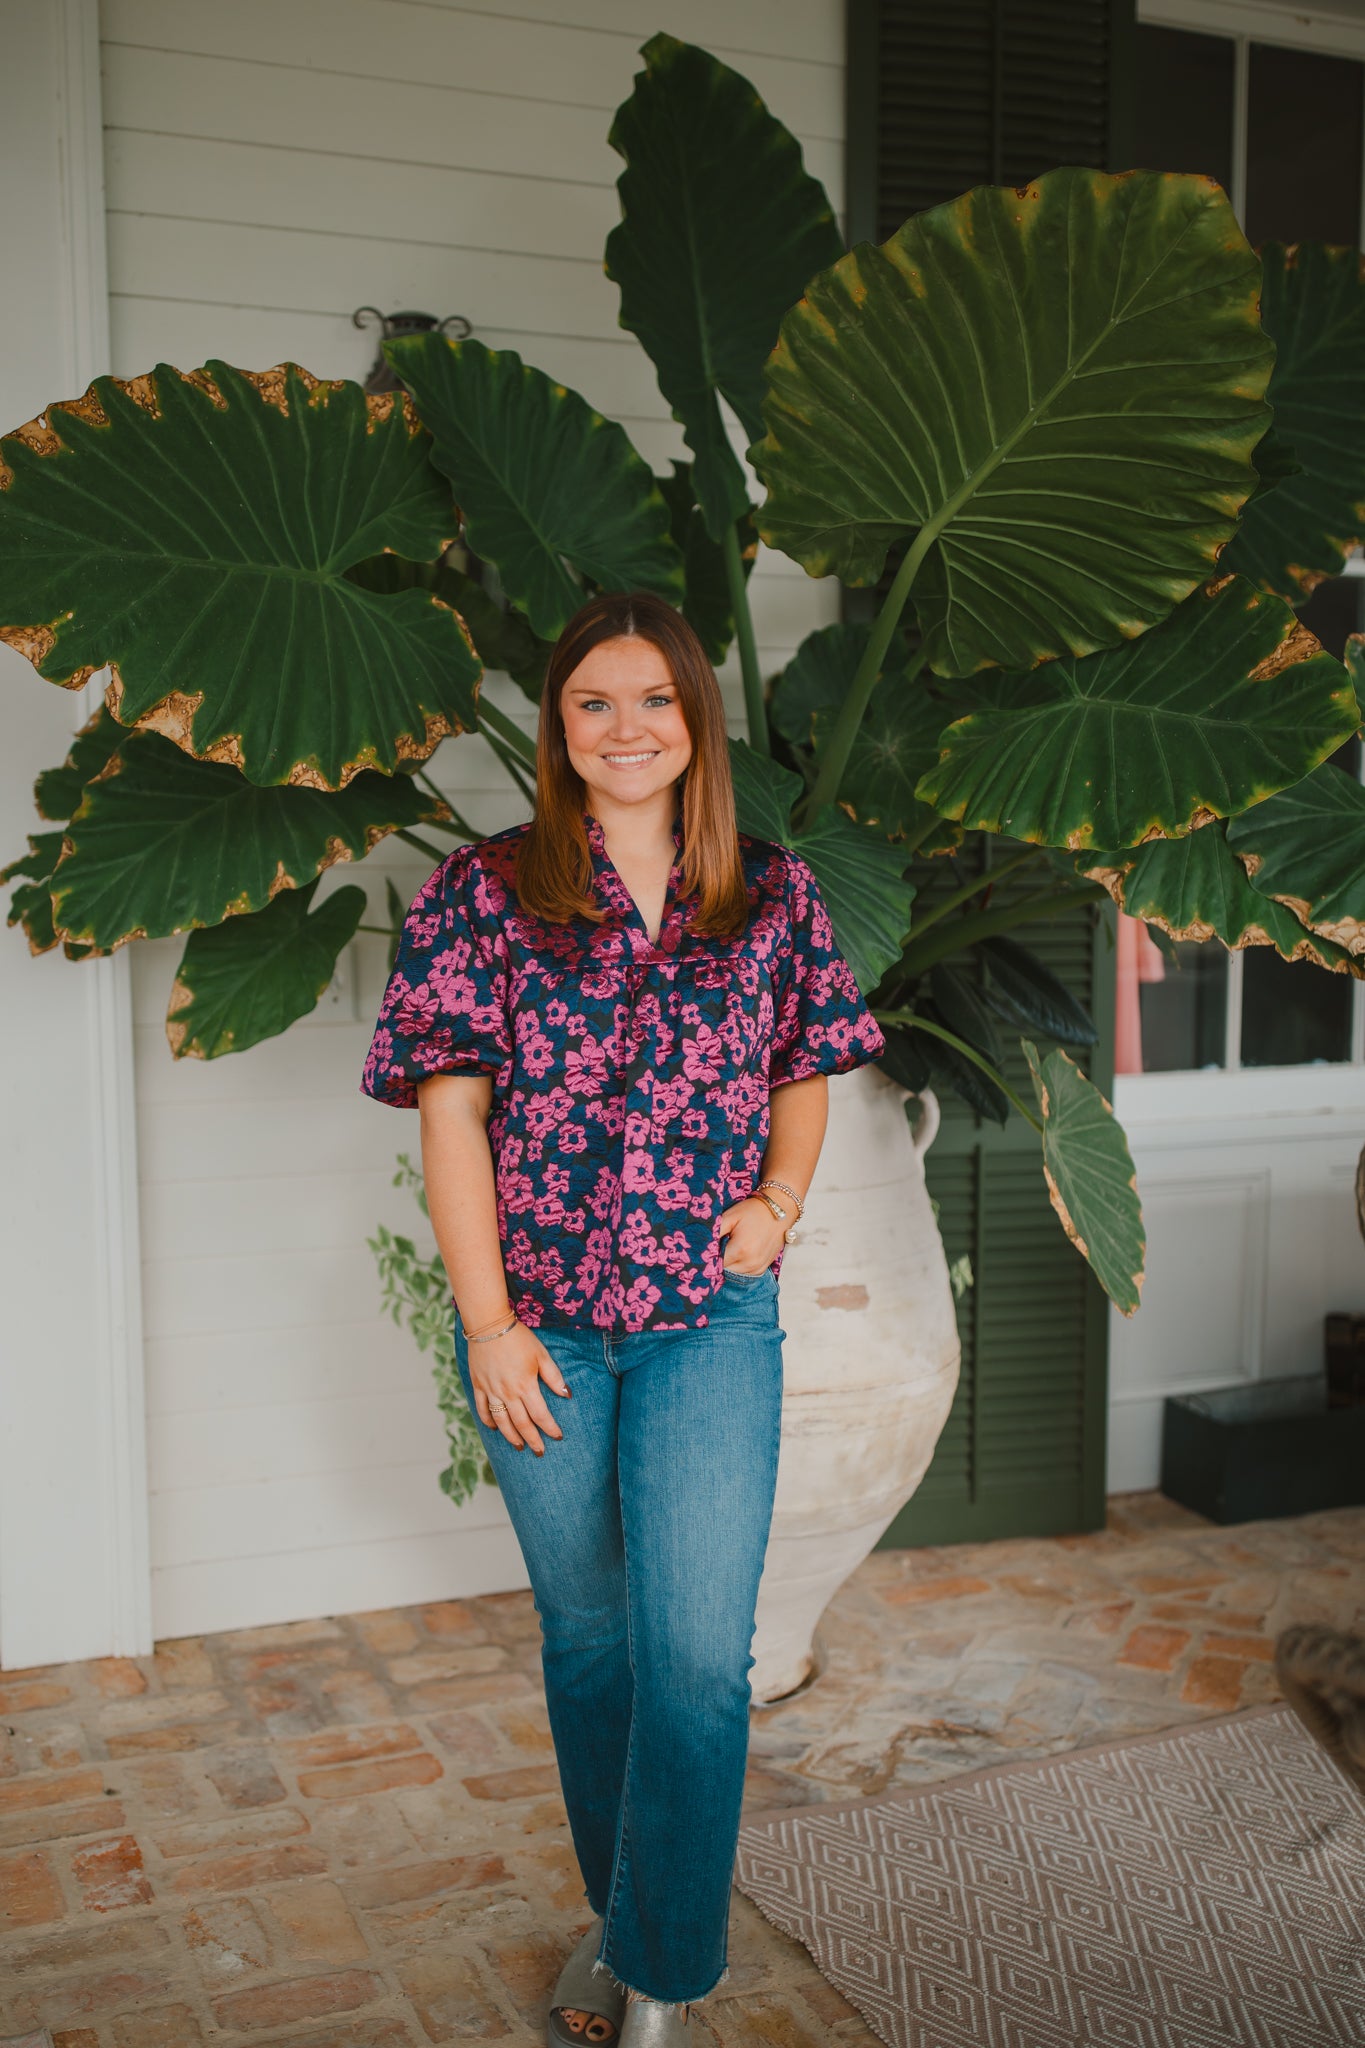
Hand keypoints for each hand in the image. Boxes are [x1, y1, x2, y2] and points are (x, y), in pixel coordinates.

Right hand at [469, 1321, 570, 1454]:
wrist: (489, 1325)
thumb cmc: (519, 1338)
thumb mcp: (541, 1355)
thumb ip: (554, 1377)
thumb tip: (566, 1395)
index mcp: (526, 1385)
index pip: (541, 1415)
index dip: (550, 1428)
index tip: (557, 1437)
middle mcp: (508, 1393)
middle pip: (521, 1423)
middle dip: (532, 1440)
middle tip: (540, 1452)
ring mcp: (491, 1390)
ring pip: (501, 1421)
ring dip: (511, 1436)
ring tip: (519, 1446)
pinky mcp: (478, 1385)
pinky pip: (482, 1409)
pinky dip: (488, 1421)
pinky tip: (494, 1428)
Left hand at [716, 1195, 788, 1275]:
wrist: (780, 1209)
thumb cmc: (754, 1211)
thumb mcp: (730, 1216)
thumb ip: (715, 1232)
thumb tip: (701, 1245)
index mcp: (741, 1250)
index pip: (715, 1262)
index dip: (709, 1255)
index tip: (708, 1246)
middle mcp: (750, 1263)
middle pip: (724, 1270)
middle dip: (719, 1259)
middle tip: (719, 1244)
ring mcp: (758, 1267)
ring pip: (733, 1273)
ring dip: (729, 1263)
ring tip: (731, 1246)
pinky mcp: (763, 1268)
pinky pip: (744, 1273)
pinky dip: (739, 1265)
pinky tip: (740, 1252)